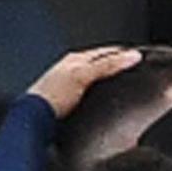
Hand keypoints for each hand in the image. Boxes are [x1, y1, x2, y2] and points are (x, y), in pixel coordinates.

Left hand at [27, 46, 144, 118]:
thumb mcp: (83, 76)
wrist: (33, 119)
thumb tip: (131, 56)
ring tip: (122, 88)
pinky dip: (101, 96)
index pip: (105, 51)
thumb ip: (107, 65)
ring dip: (108, 83)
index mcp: (74, 59)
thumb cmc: (52, 96)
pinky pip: (90, 94)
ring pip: (96, 80)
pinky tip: (105, 103)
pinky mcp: (68, 101)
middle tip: (134, 72)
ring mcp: (69, 86)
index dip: (123, 53)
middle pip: (101, 65)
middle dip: (117, 68)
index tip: (138, 57)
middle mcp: (71, 70)